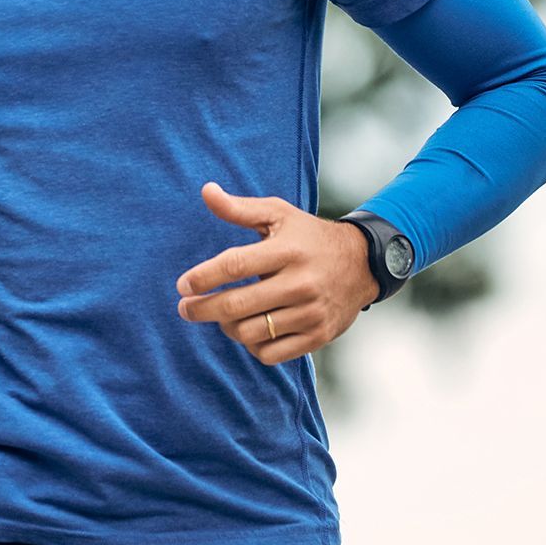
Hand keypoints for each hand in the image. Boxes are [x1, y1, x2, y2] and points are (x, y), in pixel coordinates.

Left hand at [175, 183, 379, 363]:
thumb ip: (239, 208)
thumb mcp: (279, 214)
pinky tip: (247, 330)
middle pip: (237, 305)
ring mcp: (310, 312)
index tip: (183, 285)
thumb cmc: (308, 237)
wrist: (363, 264)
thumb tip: (206, 190)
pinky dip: (252, 346)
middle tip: (185, 308)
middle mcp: (300, 283)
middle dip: (202, 309)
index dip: (203, 277)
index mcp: (286, 250)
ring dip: (226, 327)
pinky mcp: (318, 336)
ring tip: (220, 316)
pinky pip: (271, 354)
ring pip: (251, 333)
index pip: (235, 264)